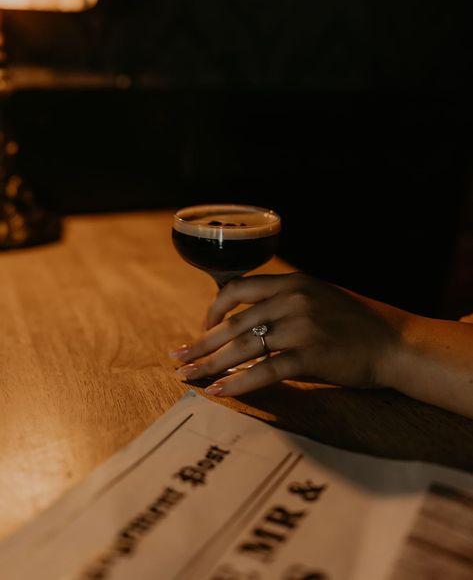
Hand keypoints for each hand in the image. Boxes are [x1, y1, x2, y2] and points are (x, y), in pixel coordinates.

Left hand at [170, 273, 407, 396]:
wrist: (395, 343)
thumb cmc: (357, 323)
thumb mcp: (319, 296)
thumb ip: (286, 301)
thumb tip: (248, 318)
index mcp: (292, 282)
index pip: (239, 288)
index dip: (214, 308)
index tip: (203, 326)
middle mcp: (292, 299)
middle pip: (233, 323)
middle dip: (201, 343)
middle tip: (177, 357)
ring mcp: (301, 326)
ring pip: (242, 347)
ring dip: (209, 365)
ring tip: (187, 377)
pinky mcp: (310, 355)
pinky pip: (264, 371)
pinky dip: (238, 383)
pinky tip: (218, 392)